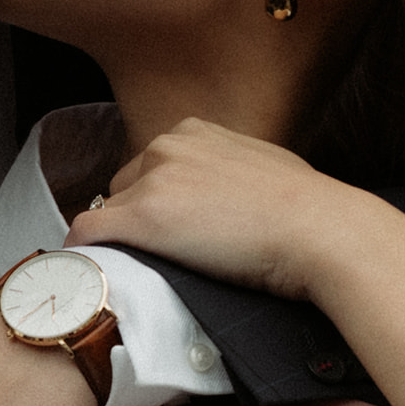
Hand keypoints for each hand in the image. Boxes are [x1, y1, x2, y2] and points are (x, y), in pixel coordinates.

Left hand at [65, 117, 334, 298]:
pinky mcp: (142, 218)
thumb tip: (223, 200)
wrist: (319, 230)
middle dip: (138, 218)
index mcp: (195, 131)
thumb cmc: (306, 209)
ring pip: (110, 214)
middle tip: (166, 255)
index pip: (151, 166)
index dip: (157, 201)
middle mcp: (167, 146)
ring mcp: (152, 180)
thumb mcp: (263, 167)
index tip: (170, 229)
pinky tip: (95, 274)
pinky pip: (88, 233)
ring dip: (122, 241)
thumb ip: (230, 170)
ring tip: (145, 270)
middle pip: (125, 187)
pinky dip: (86, 254)